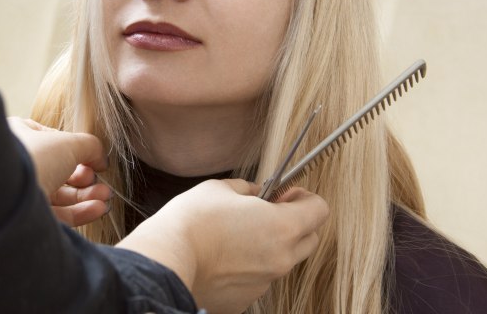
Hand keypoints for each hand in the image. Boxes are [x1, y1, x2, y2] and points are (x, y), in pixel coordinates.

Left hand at [7, 117, 111, 226]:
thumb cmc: (33, 158)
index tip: (93, 158)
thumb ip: (90, 146)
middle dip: (85, 178)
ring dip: (86, 196)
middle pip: (59, 171)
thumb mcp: (69, 142)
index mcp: (19, 138)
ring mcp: (18, 195)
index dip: (76, 150)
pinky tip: (99, 208)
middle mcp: (16, 167)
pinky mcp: (24, 221)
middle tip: (100, 180)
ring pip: (59, 195)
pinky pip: (56, 215)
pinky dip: (80, 212)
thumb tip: (101, 159)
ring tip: (106, 196)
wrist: (5, 198)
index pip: (52, 141)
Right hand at [116, 180, 327, 313]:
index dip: (304, 197)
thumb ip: (248, 189)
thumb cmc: (193, 221)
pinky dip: (251, 266)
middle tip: (269, 211)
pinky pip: (260, 278)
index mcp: (282, 227)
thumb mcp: (221, 188)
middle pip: (310, 238)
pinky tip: (226, 256)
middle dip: (296, 222)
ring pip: (284, 260)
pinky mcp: (247, 299)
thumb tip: (256, 193)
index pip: (320, 210)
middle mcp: (282, 258)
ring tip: (239, 235)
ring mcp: (265, 282)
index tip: (286, 194)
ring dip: (272, 245)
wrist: (166, 260)